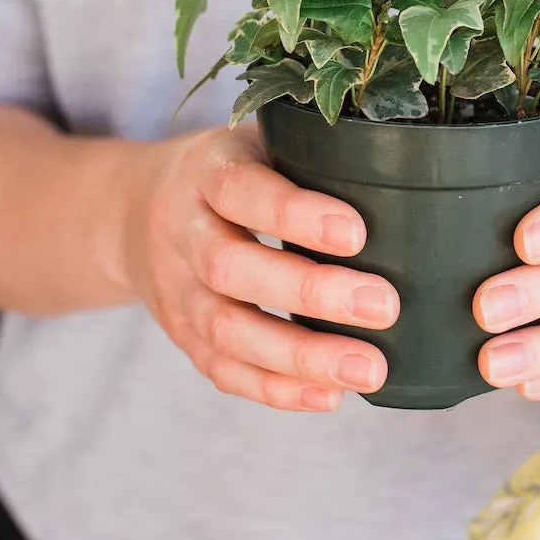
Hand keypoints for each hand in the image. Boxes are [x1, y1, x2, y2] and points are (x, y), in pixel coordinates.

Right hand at [121, 123, 397, 412]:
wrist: (134, 212)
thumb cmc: (234, 173)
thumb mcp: (258, 143)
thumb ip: (312, 159)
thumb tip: (405, 181)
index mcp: (205, 171)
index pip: (240, 190)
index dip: (293, 215)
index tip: (357, 234)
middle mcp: (180, 230)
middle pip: (230, 268)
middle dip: (310, 292)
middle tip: (385, 306)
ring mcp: (176, 289)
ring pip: (226, 330)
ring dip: (300, 356)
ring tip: (369, 368)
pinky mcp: (182, 336)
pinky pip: (223, 370)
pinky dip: (276, 390)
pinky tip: (329, 396)